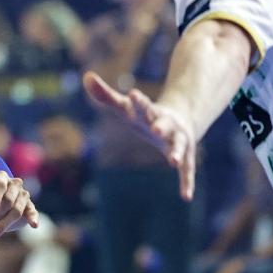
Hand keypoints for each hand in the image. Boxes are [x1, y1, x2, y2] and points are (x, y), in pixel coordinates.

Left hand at [0, 171, 39, 239]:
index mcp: (1, 178)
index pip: (0, 186)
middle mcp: (15, 184)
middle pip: (9, 200)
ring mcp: (23, 195)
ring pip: (17, 210)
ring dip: (4, 223)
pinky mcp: (29, 207)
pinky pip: (32, 211)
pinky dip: (33, 218)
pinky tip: (34, 225)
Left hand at [83, 70, 197, 199]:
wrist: (178, 120)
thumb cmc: (144, 115)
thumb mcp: (125, 107)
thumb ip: (105, 95)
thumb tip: (85, 76)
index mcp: (151, 112)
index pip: (143, 105)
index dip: (138, 101)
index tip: (133, 94)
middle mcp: (167, 124)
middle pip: (163, 124)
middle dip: (160, 126)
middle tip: (154, 129)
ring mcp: (177, 140)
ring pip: (178, 145)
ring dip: (176, 151)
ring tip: (171, 160)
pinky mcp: (184, 156)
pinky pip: (187, 170)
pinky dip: (187, 182)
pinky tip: (186, 196)